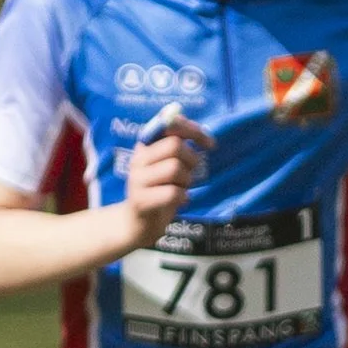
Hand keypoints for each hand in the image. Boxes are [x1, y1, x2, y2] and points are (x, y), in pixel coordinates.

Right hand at [117, 115, 209, 249]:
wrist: (139, 222)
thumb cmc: (161, 189)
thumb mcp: (168, 164)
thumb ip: (180, 149)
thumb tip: (205, 137)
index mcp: (145, 146)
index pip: (169, 125)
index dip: (193, 131)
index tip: (210, 144)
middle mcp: (138, 160)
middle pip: (174, 145)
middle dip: (191, 159)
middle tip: (190, 172)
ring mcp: (137, 180)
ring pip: (175, 168)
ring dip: (186, 180)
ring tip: (180, 188)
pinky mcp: (140, 200)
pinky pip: (173, 193)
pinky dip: (183, 197)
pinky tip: (179, 200)